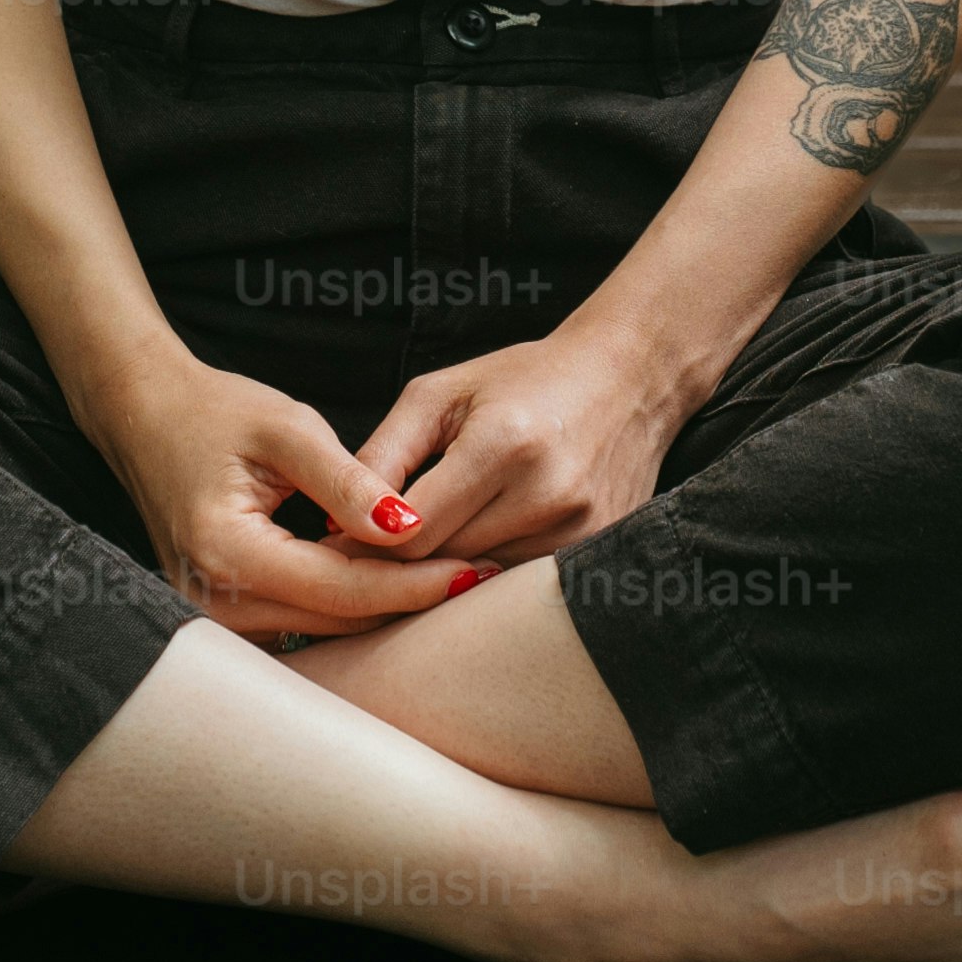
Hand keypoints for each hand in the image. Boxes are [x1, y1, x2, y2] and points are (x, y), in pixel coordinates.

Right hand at [71, 348, 475, 641]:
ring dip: (386, 608)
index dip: (415, 582)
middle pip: (338, 622)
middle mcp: (214, 603)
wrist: (145, 417)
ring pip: (325, 631)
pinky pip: (304, 624)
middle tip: (484, 579)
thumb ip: (347, 480)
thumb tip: (408, 525)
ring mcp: (214, 620)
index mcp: (227, 553)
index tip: (477, 570)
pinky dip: (352, 606)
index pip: (343, 588)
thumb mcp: (287, 429)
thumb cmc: (215, 412)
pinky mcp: (225, 618)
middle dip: (411, 601)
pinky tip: (401, 582)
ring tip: (454, 580)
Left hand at [363, 325, 697, 567]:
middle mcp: (546, 494)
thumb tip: (333, 524)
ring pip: (478, 581)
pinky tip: (472, 549)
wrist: (628, 379)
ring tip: (421, 548)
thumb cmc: (522, 379)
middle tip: (364, 554)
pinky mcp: (596, 550)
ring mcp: (578, 529)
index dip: (365, 542)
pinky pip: (516, 582)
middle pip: (442, 565)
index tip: (340, 540)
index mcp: (502, 444)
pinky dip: (486, 574)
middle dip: (397, 563)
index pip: (411, 532)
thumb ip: (383, 454)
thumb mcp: (439, 394)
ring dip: (443, 573)